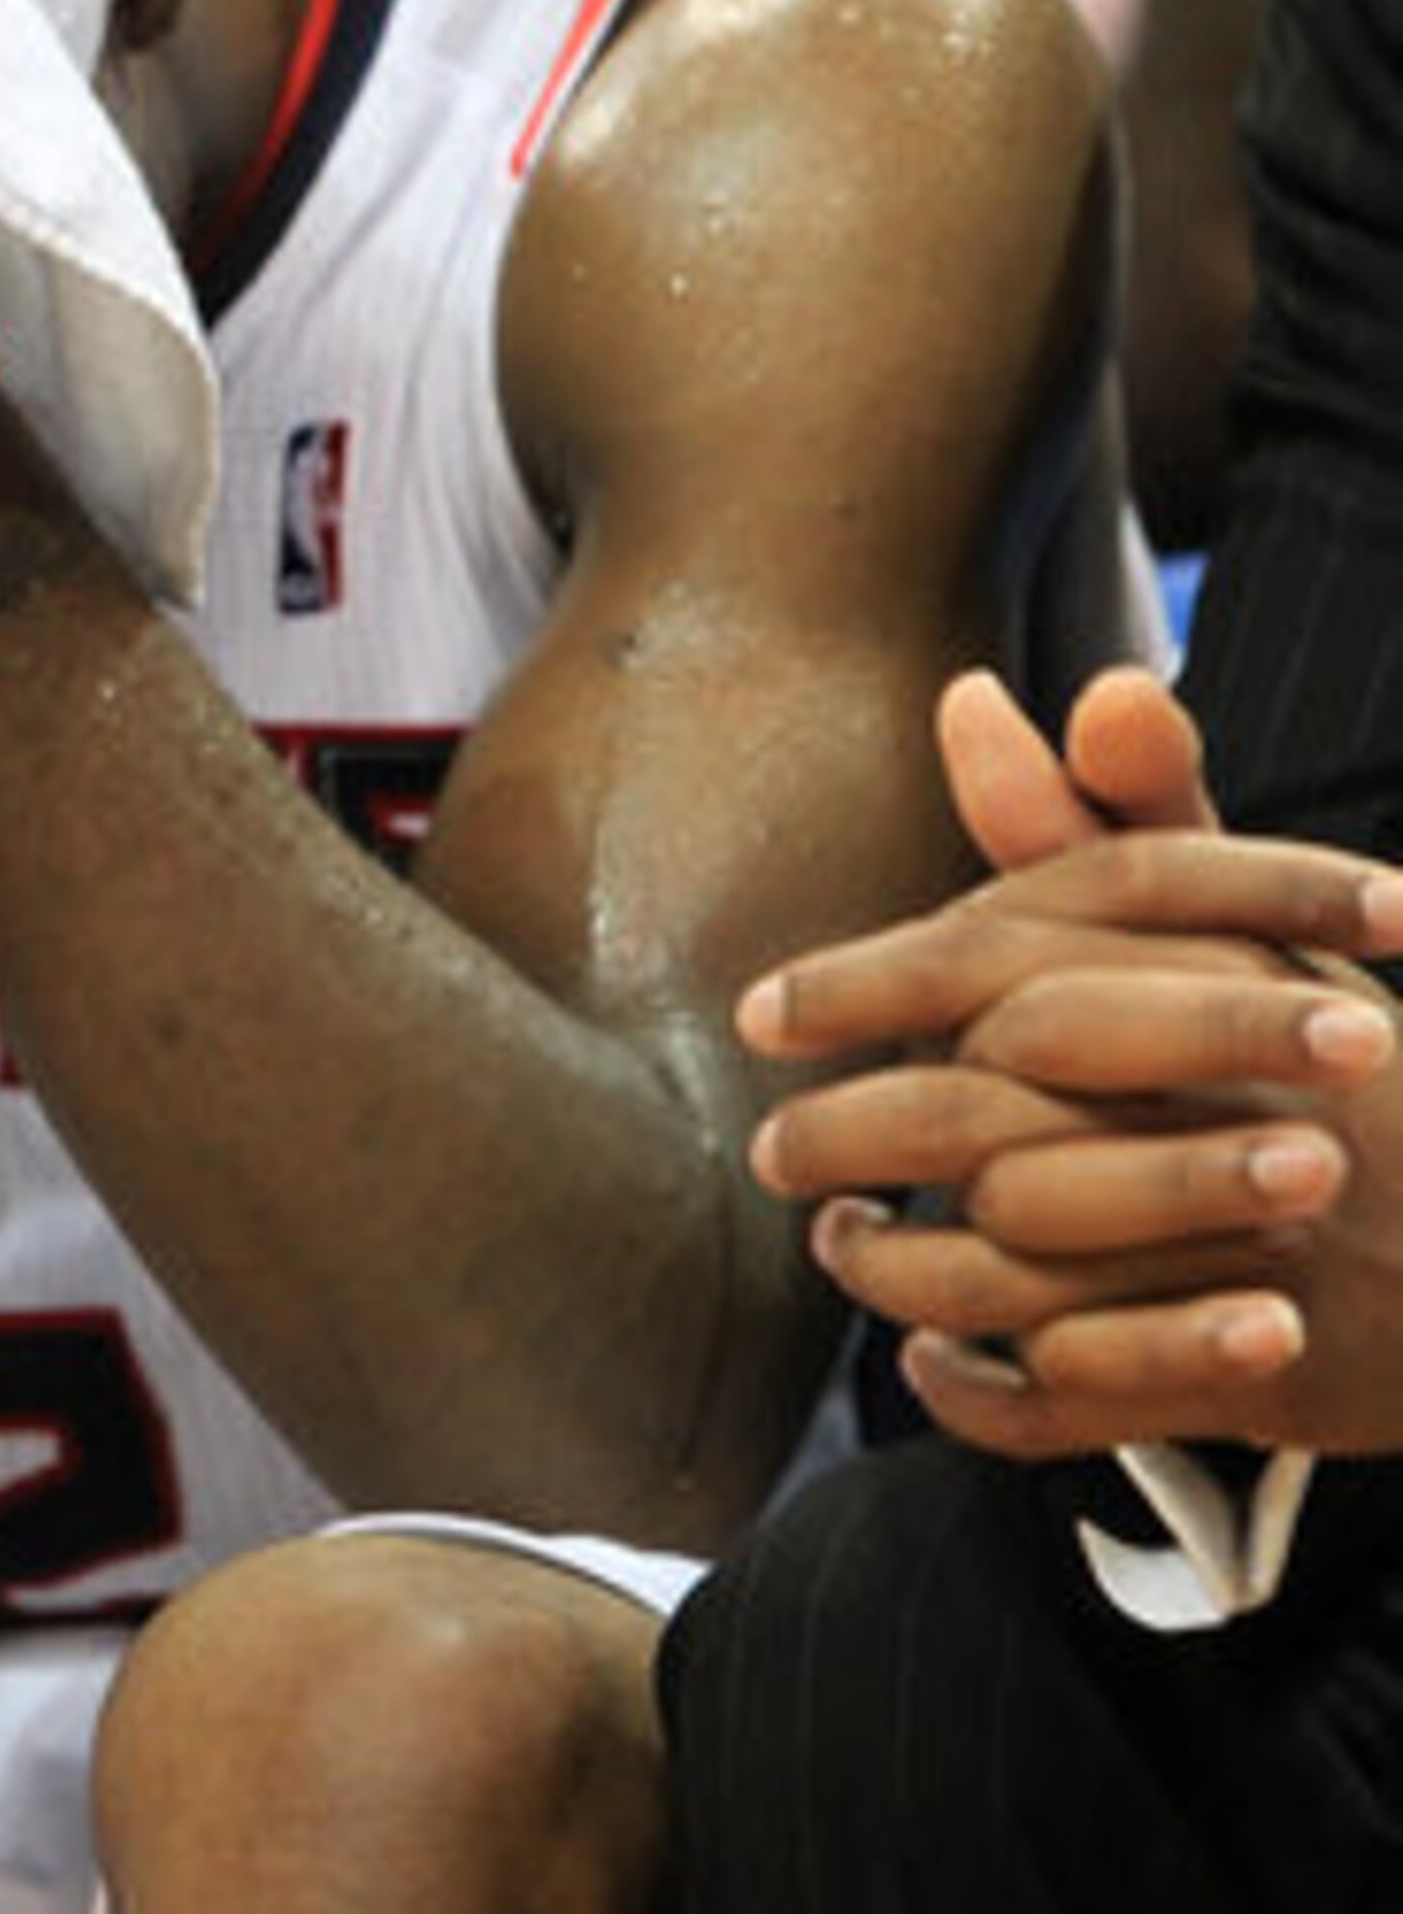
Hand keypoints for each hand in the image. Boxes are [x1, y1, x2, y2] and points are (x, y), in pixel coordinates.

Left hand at [741, 667, 1402, 1454]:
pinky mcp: (1259, 1371)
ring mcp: (1250, 1251)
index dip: (862, 987)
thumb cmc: (1333, 1055)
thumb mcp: (1247, 924)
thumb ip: (1103, 826)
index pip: (1002, 968)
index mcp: (1221, 989)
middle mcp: (1237, 1113)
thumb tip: (969, 697)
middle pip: (984, 1124)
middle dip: (849, 1136)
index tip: (761, 1014)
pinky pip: (1077, 1397)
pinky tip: (922, 1355)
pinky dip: (978, 1386)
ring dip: (894, 1268)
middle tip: (772, 1147)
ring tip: (838, 1239)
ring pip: (1011, 1271)